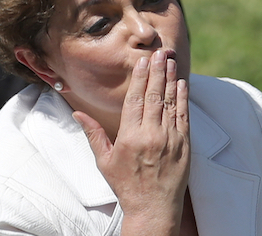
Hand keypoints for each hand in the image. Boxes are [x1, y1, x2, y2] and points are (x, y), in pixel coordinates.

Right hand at [73, 50, 189, 235]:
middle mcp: (151, 135)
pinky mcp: (184, 145)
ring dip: (170, 79)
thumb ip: (93, 134)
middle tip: (158, 52)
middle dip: (157, 72)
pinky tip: (181, 84)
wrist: (153, 209)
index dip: (140, 78)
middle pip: (154, 96)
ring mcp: (170, 140)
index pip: (135, 99)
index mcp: (130, 137)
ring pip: (170, 103)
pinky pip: (183, 116)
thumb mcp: (104, 161)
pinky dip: (182, 98)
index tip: (143, 62)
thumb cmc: (126, 186)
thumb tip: (77, 114)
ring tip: (170, 61)